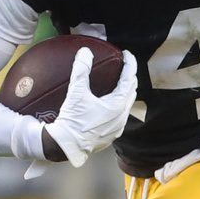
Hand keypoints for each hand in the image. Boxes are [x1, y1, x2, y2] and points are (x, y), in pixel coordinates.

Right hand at [43, 47, 137, 166]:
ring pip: (127, 104)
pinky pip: (120, 115)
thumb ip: (81, 71)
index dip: (130, 64)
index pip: (129, 79)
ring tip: (118, 81)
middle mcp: (122, 116)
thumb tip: (85, 52)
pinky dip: (119, 104)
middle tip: (124, 66)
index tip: (127, 54)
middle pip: (132, 91)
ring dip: (125, 91)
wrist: (67, 146)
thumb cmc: (73, 121)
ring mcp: (118, 127)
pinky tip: (109, 102)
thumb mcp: (76, 93)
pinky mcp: (112, 134)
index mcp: (118, 105)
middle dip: (130, 77)